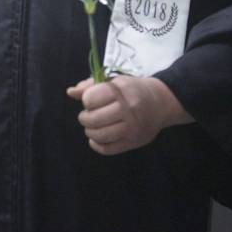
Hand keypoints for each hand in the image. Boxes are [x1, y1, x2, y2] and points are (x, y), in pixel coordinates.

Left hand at [66, 75, 192, 155]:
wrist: (160, 102)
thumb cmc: (132, 90)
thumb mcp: (113, 81)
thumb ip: (90, 86)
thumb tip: (70, 92)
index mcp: (120, 91)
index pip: (90, 99)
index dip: (86, 100)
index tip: (91, 100)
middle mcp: (127, 110)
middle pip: (93, 119)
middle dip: (84, 118)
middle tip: (88, 115)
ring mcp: (132, 127)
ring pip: (99, 135)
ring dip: (90, 131)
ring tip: (92, 126)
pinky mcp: (134, 142)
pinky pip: (108, 149)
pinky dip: (96, 145)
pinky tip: (96, 138)